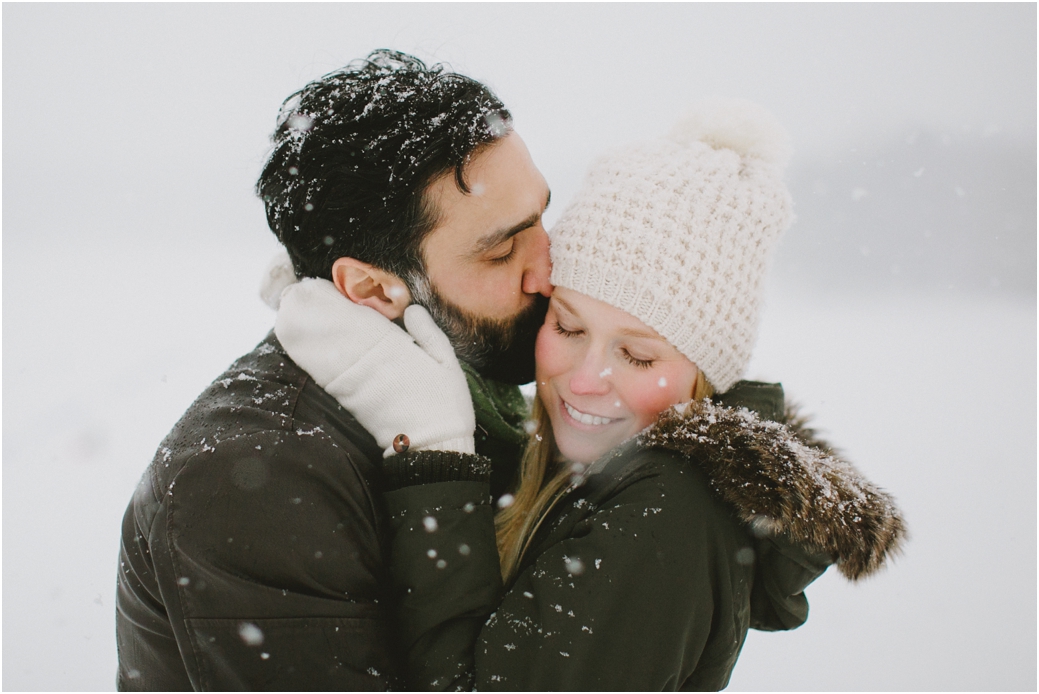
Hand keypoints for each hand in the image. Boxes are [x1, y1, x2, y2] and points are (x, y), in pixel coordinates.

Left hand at [275, 279, 474, 456]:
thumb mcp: (447, 362)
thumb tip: (411, 309)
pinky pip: (321, 371)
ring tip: (292, 311)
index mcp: (392, 347)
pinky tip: (297, 341)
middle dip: (313, 310)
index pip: (356, 316)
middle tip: (300, 291)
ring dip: (304, 331)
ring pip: (320, 350)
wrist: (429, 447)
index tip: (325, 283)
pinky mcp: (346, 399)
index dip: (337, 299)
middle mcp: (365, 361)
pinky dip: (307, 355)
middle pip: (331, 329)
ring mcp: (352, 382)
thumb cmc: (444, 404)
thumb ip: (428, 332)